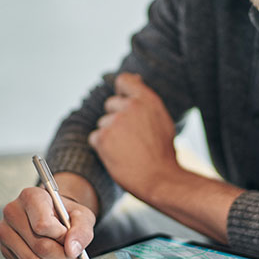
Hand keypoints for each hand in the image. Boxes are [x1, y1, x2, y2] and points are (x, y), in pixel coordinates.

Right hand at [0, 184, 95, 258]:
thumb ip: (82, 230)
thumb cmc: (65, 214)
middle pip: (39, 246)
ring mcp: (5, 231)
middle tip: (75, 257)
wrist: (53, 217)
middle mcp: (13, 212)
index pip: (43, 225)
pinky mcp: (5, 248)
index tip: (70, 237)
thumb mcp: (82, 216)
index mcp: (31, 196)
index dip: (61, 236)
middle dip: (62, 257)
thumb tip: (72, 250)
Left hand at [88, 73, 180, 203]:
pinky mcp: (103, 137)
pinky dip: (103, 148)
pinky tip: (118, 156)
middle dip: (116, 119)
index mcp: (147, 100)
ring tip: (128, 150)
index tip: (123, 101)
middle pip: (110, 104)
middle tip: (132, 138)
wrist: (160, 178)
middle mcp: (130, 107)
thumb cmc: (163, 152)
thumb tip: (136, 79)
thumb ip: (145, 100)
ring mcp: (115, 121)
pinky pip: (95, 138)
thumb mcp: (161, 119)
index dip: (121, 91)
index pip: (124, 81)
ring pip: (102, 123)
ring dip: (110, 135)